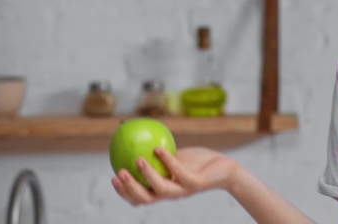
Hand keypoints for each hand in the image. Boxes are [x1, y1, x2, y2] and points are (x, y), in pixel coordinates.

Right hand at [112, 146, 238, 205]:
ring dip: (147, 176)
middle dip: (129, 189)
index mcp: (163, 189)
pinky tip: (158, 148)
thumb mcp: (175, 157)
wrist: (224, 167)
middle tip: (118, 173)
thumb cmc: (198, 162)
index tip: (113, 177)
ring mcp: (183, 190)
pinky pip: (179, 173)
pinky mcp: (195, 183)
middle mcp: (171, 193)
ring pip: (160, 190)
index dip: (125, 192)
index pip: (139, 197)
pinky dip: (167, 161)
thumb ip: (159, 155)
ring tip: (138, 160)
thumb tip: (140, 137)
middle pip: (145, 199)